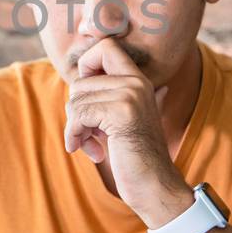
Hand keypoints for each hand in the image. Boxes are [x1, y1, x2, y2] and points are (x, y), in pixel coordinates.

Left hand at [64, 38, 191, 226]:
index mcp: (138, 80)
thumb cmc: (133, 157)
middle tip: (88, 133)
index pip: (105, 46)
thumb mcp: (120, 119)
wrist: (155, 186)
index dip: (86, 65)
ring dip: (76, 127)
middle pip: (81, 80)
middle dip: (76, 110)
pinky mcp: (122, 112)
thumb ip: (106, 96)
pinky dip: (76, 135)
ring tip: (93, 144)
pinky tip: (92, 152)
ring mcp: (131, 94)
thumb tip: (79, 77)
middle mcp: (136, 81)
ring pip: (76, 99)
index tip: (85, 94)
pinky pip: (79, 114)